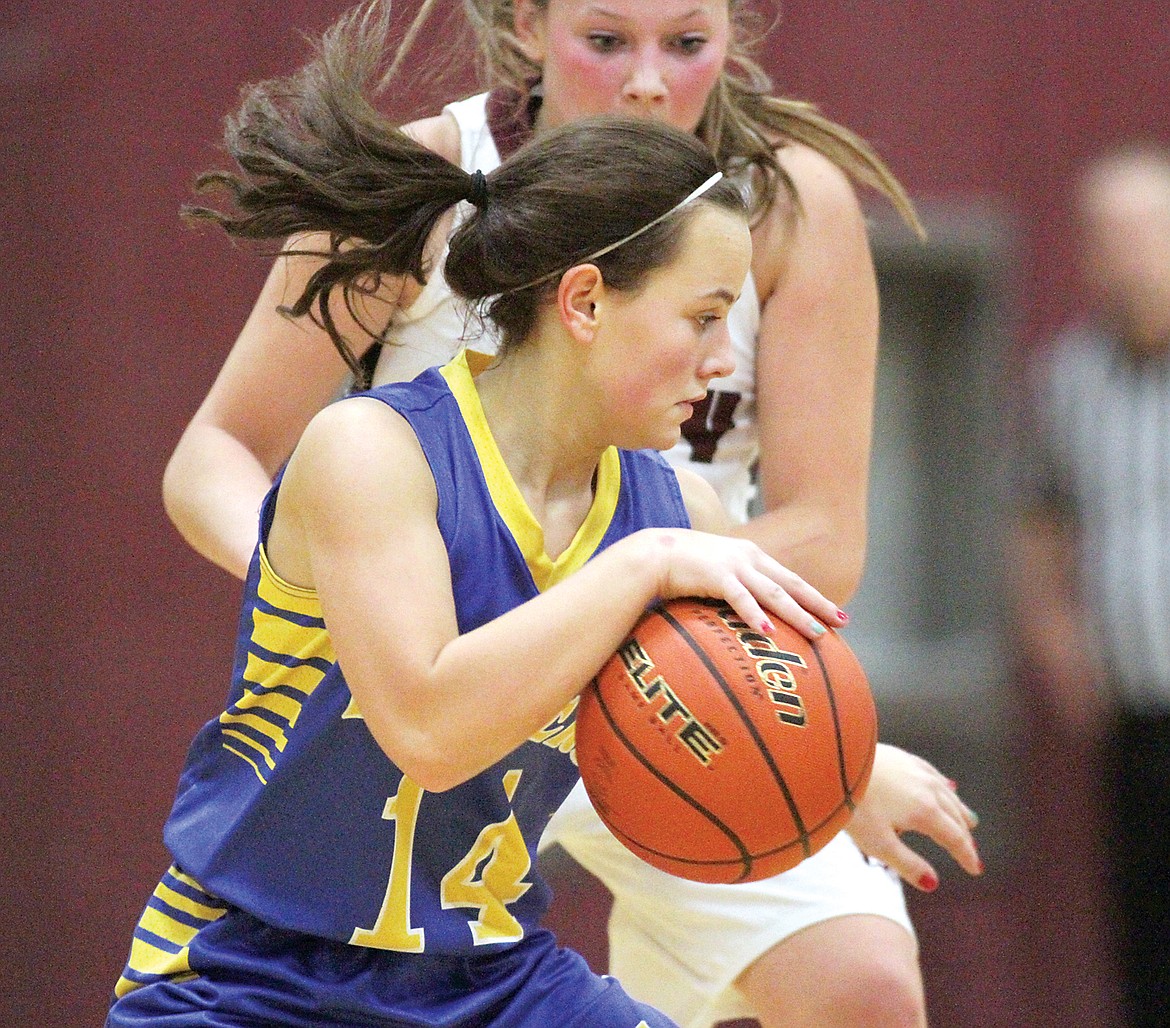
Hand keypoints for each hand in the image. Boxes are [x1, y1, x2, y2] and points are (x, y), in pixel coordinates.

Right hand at [643, 528, 845, 641]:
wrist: (653, 553)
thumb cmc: (682, 567)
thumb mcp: (717, 573)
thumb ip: (736, 587)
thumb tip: (751, 614)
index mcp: (752, 557)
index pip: (790, 580)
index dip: (815, 597)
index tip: (836, 614)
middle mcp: (749, 558)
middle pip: (791, 585)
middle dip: (818, 604)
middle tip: (843, 622)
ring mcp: (734, 566)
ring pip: (774, 593)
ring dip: (797, 614)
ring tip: (817, 632)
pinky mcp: (715, 576)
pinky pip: (740, 598)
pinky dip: (755, 615)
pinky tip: (768, 631)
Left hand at [845, 743, 981, 890]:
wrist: (833, 759)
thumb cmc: (853, 804)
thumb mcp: (878, 843)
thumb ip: (906, 864)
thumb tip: (932, 884)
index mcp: (924, 811)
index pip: (954, 837)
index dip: (965, 855)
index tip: (975, 869)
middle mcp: (927, 788)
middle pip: (954, 815)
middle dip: (964, 836)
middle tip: (971, 852)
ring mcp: (915, 769)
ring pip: (946, 793)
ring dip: (959, 809)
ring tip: (969, 821)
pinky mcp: (902, 756)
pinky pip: (932, 773)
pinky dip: (944, 785)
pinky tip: (945, 785)